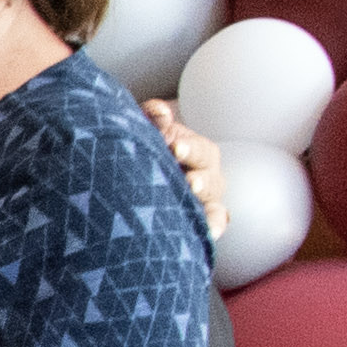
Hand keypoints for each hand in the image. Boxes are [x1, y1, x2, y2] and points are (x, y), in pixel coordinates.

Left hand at [143, 96, 228, 243]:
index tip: (174, 148)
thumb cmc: (144, 150)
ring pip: (215, 203)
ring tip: (197, 207)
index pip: (198, 149)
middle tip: (190, 182)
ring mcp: (204, 200)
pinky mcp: (199, 221)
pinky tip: (211, 234)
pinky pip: (213, 224)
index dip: (189, 148)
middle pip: (209, 178)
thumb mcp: (147, 131)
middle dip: (200, 179)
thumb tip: (160, 112)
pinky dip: (214, 227)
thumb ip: (153, 119)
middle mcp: (205, 175)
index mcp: (196, 151)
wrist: (132, 178)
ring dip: (208, 206)